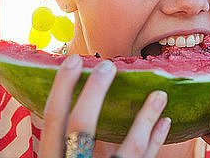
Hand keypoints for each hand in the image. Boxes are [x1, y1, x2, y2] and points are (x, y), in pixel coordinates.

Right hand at [39, 55, 170, 157]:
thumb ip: (60, 149)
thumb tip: (43, 122)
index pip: (52, 121)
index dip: (62, 88)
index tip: (74, 60)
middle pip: (81, 127)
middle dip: (95, 93)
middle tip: (109, 66)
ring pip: (128, 148)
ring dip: (145, 116)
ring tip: (159, 93)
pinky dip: (155, 140)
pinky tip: (165, 121)